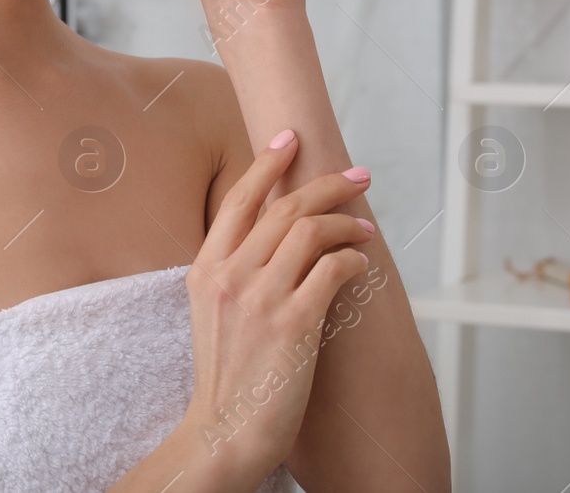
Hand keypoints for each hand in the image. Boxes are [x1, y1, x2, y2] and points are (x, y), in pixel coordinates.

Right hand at [177, 130, 373, 486]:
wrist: (226, 429)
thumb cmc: (227, 375)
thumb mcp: (211, 311)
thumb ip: (234, 270)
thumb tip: (275, 235)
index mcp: (204, 268)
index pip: (239, 199)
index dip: (267, 162)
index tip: (290, 138)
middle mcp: (228, 275)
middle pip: (282, 207)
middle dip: (326, 184)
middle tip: (357, 176)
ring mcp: (259, 298)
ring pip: (309, 231)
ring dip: (345, 223)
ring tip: (365, 228)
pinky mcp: (292, 323)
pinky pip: (333, 270)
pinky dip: (353, 261)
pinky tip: (362, 268)